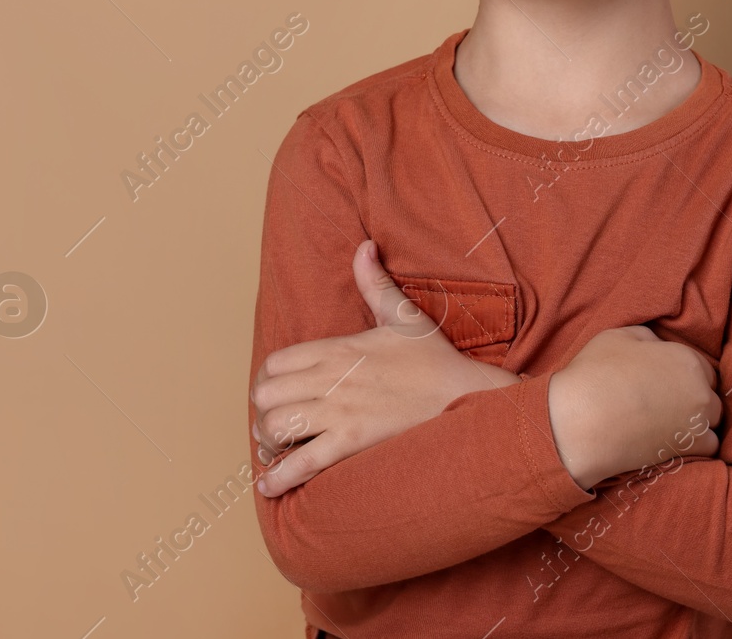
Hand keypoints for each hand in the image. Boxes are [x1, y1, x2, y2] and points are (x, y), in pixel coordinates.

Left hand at [250, 239, 519, 496]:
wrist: (468, 397)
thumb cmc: (436, 361)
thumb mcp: (402, 316)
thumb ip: (374, 283)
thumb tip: (364, 246)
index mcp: (336, 349)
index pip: (275, 363)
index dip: (268, 381)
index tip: (276, 394)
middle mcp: (330, 378)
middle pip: (266, 395)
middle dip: (264, 413)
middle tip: (275, 426)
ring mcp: (339, 411)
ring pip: (276, 426)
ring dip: (269, 442)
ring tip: (277, 451)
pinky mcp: (352, 442)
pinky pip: (302, 462)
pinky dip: (280, 476)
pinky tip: (270, 486)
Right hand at [546, 325, 721, 489]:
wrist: (582, 421)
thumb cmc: (596, 374)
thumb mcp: (617, 337)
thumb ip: (648, 338)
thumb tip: (658, 346)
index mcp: (685, 358)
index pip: (703, 368)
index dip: (685, 376)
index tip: (669, 385)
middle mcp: (700, 389)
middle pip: (710, 396)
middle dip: (694, 400)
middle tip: (666, 406)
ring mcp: (698, 421)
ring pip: (711, 422)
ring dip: (696, 424)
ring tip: (669, 427)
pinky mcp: (691, 448)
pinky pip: (708, 446)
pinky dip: (694, 445)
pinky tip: (671, 442)